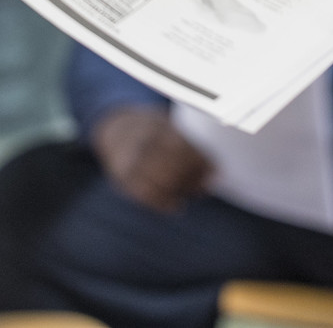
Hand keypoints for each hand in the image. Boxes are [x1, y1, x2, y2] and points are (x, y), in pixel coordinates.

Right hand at [90, 104, 213, 212]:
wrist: (116, 129)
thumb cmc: (153, 132)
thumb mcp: (171, 129)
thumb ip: (193, 149)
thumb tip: (217, 174)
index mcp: (158, 127)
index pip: (184, 148)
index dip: (201, 164)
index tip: (212, 172)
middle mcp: (144, 143)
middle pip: (173, 167)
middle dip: (192, 180)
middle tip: (202, 187)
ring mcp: (132, 160)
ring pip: (161, 182)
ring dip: (180, 192)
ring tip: (190, 194)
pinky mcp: (124, 177)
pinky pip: (146, 195)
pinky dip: (165, 203)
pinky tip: (176, 205)